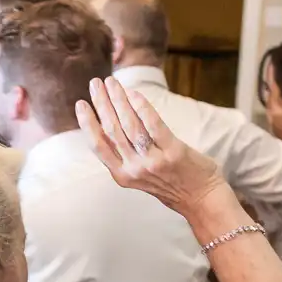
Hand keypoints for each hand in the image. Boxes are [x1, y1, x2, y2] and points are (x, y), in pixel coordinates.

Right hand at [77, 77, 229, 219]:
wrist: (200, 198)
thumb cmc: (170, 183)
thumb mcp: (140, 177)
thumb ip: (125, 156)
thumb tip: (111, 126)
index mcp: (122, 176)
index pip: (98, 145)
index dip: (87, 123)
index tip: (81, 104)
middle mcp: (134, 169)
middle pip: (112, 130)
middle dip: (101, 104)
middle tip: (95, 84)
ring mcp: (153, 161)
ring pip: (129, 125)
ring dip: (118, 100)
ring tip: (112, 83)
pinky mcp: (172, 152)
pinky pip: (153, 126)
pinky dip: (142, 108)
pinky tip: (134, 94)